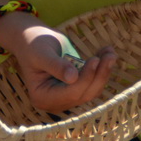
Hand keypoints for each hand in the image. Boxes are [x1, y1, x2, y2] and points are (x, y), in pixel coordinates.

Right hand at [0, 14, 115, 113]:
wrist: (31, 37)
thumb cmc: (33, 43)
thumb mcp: (42, 52)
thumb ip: (56, 66)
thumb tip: (73, 78)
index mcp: (42, 97)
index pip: (70, 94)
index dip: (85, 79)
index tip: (96, 60)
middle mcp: (54, 102)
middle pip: (83, 94)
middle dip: (99, 76)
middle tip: (110, 55)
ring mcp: (65, 97)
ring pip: (91, 90)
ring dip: (103, 72)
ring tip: (110, 52)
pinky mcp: (74, 88)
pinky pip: (91, 82)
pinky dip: (100, 69)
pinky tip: (106, 53)